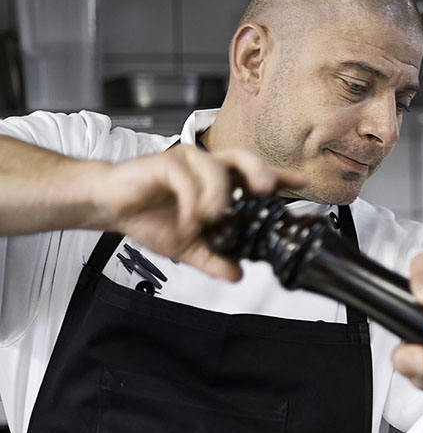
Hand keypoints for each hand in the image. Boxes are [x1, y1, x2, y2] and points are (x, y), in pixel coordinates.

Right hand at [94, 145, 305, 280]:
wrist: (111, 206)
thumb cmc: (149, 216)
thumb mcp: (188, 247)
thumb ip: (214, 259)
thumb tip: (237, 276)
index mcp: (219, 182)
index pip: (255, 176)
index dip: (281, 177)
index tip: (302, 184)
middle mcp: (208, 167)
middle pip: (244, 157)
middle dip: (260, 170)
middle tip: (265, 189)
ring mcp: (187, 162)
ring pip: (217, 168)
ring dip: (219, 194)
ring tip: (211, 218)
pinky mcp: (164, 163)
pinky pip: (186, 177)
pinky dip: (191, 200)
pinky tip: (188, 219)